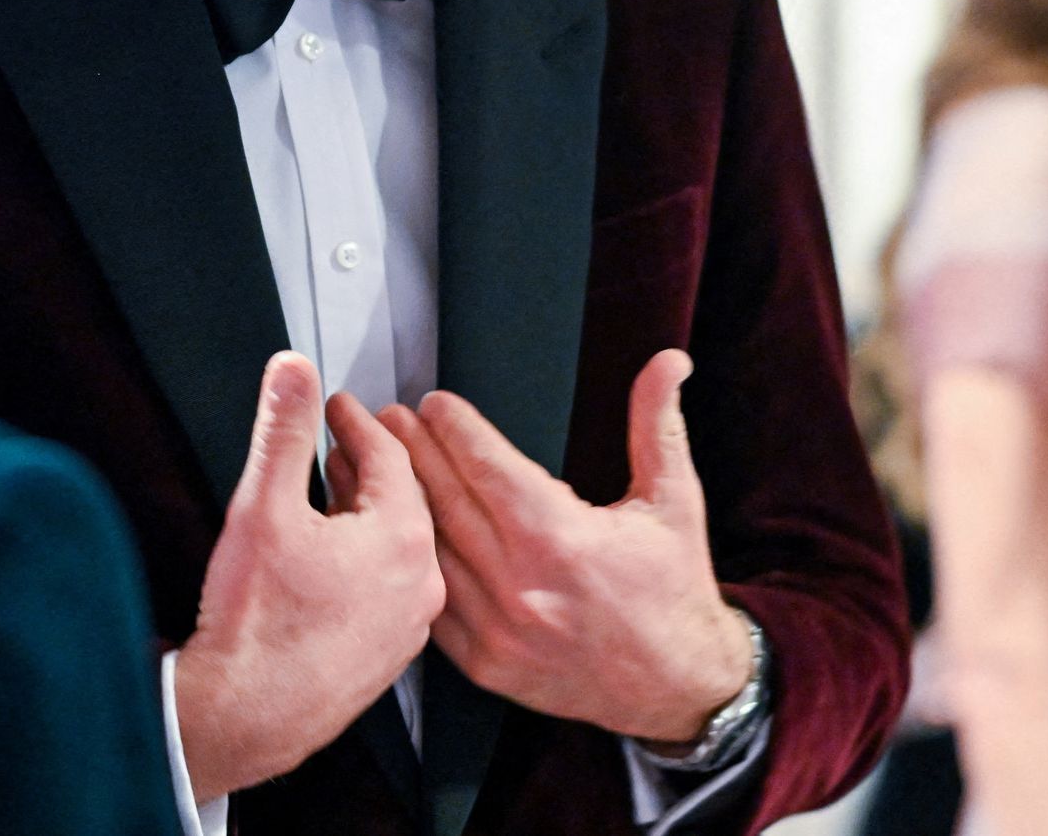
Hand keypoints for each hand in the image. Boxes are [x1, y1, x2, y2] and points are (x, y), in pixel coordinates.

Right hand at [174, 352, 445, 801]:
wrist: (244, 715)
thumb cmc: (256, 623)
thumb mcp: (263, 504)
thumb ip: (281, 429)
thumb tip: (292, 371)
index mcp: (403, 539)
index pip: (389, 456)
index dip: (356, 422)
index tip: (336, 406)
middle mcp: (420, 583)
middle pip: (400, 501)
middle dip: (365, 464)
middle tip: (336, 438)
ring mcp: (407, 626)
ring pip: (395, 548)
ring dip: (364, 513)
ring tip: (329, 490)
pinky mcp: (386, 657)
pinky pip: (386, 589)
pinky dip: (362, 560)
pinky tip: (327, 557)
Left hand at [381, 348, 752, 743]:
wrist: (677, 686)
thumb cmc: (673, 589)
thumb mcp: (675, 501)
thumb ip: (658, 425)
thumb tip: (669, 361)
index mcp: (564, 539)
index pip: (489, 467)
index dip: (455, 429)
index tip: (433, 402)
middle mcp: (524, 585)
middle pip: (448, 501)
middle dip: (413, 451)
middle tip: (387, 416)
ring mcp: (499, 629)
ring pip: (430, 550)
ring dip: (395, 503)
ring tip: (370, 464)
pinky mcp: (485, 663)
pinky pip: (431, 603)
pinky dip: (407, 566)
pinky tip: (388, 535)